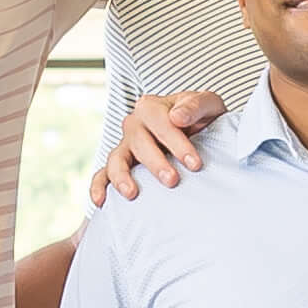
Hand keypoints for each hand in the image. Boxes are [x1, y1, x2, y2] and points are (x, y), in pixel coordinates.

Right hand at [89, 91, 226, 203]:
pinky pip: (102, 175)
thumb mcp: (208, 104)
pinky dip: (98, 187)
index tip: (195, 164)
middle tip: (172, 181)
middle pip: (139, 143)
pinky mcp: (120, 164)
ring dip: (123, 176)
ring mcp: (125, 146)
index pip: (160, 123)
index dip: (177, 143)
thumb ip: (195, 106)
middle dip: (155, 163)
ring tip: (132, 193)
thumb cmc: (201, 117)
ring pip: (117, 159)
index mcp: (151, 107)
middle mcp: (134, 125)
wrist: (198, 130)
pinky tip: (101, 202)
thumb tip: (177, 117)